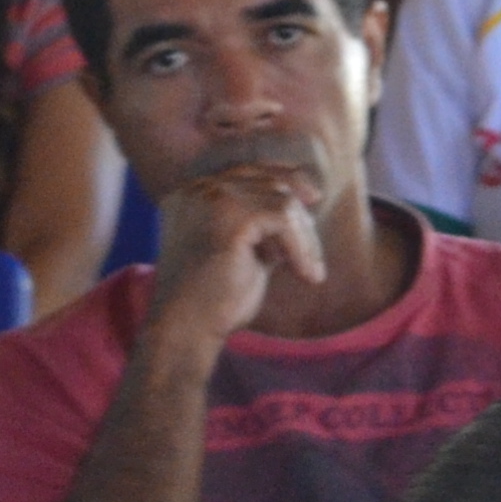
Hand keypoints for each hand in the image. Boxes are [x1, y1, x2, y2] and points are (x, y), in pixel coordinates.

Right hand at [144, 160, 327, 351]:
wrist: (186, 329)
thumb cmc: (212, 302)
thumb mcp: (242, 253)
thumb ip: (262, 227)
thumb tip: (302, 205)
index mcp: (192, 195)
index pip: (248, 172)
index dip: (285, 179)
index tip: (313, 198)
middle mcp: (197, 189)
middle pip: (269, 182)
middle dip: (300, 219)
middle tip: (314, 258)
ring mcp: (210, 198)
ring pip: (282, 201)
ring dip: (305, 240)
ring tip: (308, 273)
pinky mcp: (230, 216)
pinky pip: (283, 219)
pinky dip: (301, 248)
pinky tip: (306, 275)